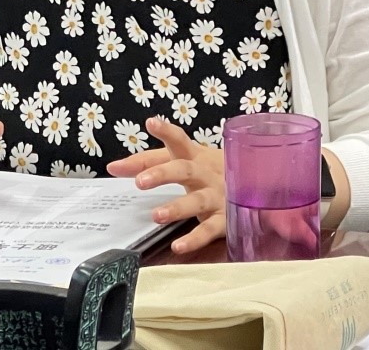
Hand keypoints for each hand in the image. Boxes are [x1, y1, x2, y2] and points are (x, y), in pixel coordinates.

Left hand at [106, 116, 224, 253]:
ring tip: (156, 215)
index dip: (166, 132)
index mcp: (196, 156)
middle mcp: (207, 174)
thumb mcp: (183, 163)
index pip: (179, 141)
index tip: (151, 123)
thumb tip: (113, 167)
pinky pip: (210, 229)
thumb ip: (148, 163)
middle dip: (163, 174)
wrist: (255, 190)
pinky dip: (195, 238)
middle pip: (186, 169)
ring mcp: (218, 196)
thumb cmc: (208, 174)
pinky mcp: (226, 219)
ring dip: (177, 207)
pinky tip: (178, 245)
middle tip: (140, 182)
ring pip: (198, 200)